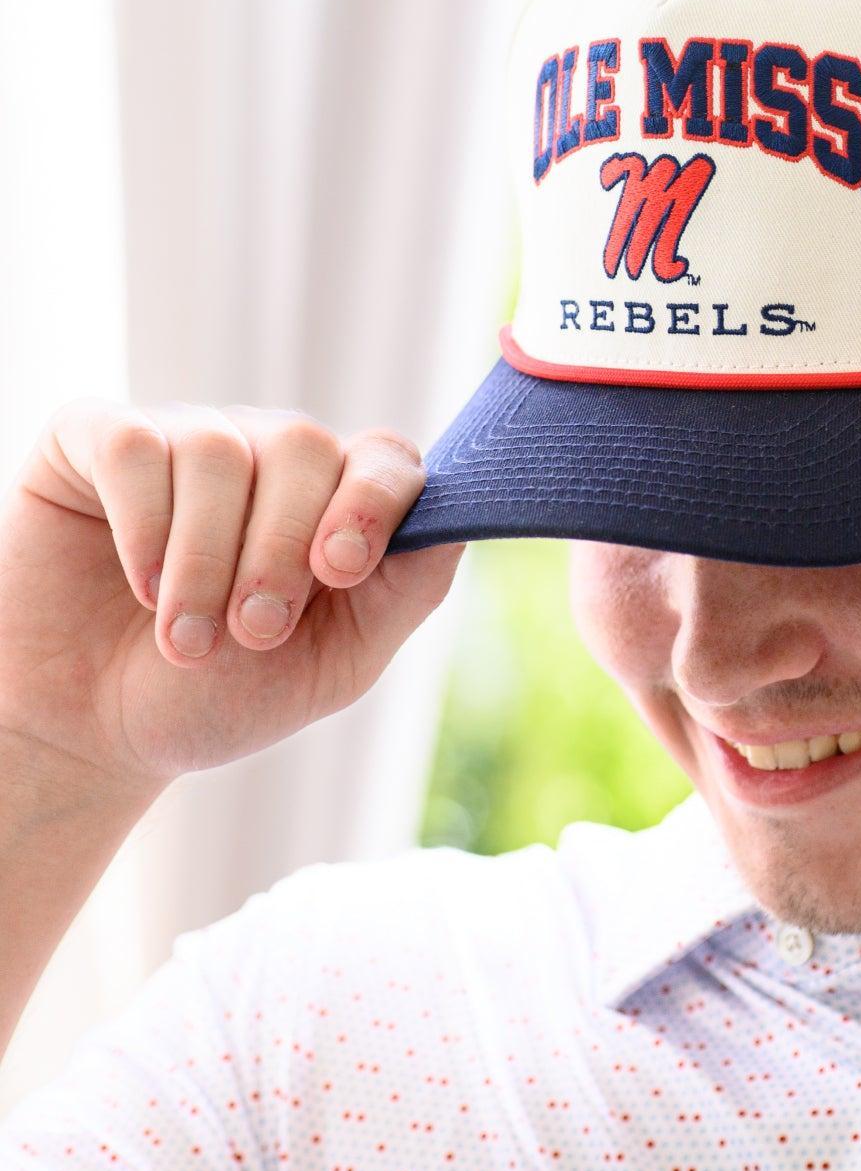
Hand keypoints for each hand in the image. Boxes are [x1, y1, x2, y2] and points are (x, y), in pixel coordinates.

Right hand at [0, 402, 464, 804]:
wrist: (93, 733)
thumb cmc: (217, 695)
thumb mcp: (334, 663)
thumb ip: (406, 591)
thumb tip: (458, 521)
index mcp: (333, 500)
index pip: (385, 457)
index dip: (372, 501)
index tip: (341, 570)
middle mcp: (265, 453)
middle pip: (303, 447)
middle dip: (280, 553)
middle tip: (250, 634)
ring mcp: (183, 437)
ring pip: (218, 450)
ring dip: (204, 560)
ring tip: (186, 637)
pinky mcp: (97, 439)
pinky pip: (136, 447)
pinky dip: (142, 527)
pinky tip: (138, 585)